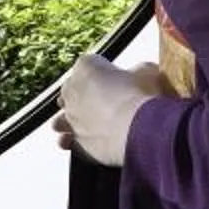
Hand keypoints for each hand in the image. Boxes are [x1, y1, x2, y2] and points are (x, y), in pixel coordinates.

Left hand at [50, 52, 175, 165]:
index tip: (117, 81)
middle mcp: (71, 89)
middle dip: (83, 97)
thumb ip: (140, 70)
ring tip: (89, 125)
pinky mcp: (75, 141)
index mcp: (86, 66)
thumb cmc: (142, 96)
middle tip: (105, 103)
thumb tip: (144, 72)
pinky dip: (72, 142)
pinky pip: (66, 141)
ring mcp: (70, 117)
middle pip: (71, 90)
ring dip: (70, 121)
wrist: (137, 129)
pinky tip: (84, 143)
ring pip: (60, 118)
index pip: (87, 65)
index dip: (103, 74)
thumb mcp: (147, 72)